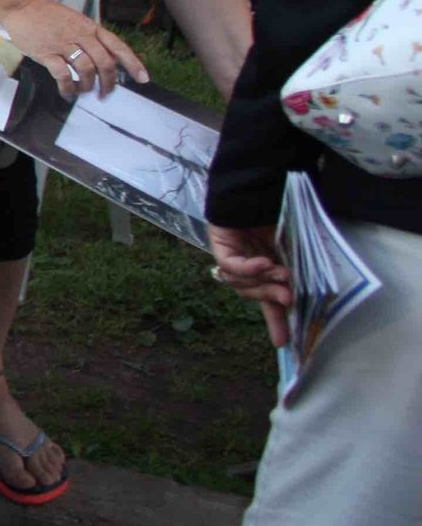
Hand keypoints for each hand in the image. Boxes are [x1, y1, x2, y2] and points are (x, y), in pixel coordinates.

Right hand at [0, 0, 147, 97]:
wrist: (20, 6)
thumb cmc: (46, 14)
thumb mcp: (74, 21)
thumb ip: (89, 37)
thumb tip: (103, 58)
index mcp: (90, 27)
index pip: (118, 46)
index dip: (133, 64)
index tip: (142, 79)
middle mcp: (81, 35)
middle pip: (104, 62)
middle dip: (109, 82)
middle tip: (106, 93)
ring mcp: (64, 44)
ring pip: (86, 70)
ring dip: (88, 86)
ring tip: (84, 92)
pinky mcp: (47, 53)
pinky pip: (63, 75)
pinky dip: (68, 87)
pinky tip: (67, 92)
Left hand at [210, 223, 292, 346]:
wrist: (262, 183)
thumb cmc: (280, 212)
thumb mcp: (294, 247)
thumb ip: (296, 269)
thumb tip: (304, 293)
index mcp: (267, 266)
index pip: (268, 299)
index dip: (276, 320)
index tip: (284, 342)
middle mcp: (247, 264)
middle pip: (253, 293)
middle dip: (271, 299)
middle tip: (289, 300)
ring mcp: (232, 254)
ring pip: (242, 282)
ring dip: (263, 281)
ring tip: (281, 272)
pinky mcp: (221, 244)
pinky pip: (231, 264)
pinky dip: (248, 267)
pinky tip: (264, 263)